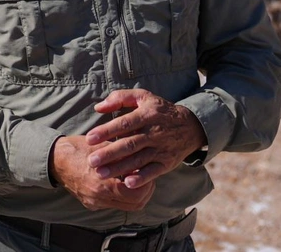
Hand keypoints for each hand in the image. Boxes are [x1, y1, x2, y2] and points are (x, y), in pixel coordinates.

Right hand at [48, 134, 155, 211]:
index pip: (135, 194)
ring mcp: (94, 203)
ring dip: (134, 194)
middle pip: (134, 204)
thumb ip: (121, 154)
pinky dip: (122, 195)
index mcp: (101, 184)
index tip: (146, 171)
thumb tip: (141, 156)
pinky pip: (113, 203)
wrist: (53, 159)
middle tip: (145, 176)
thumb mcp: (100, 146)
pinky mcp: (91, 204)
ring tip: (134, 178)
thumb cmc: (76, 148)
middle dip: (144, 191)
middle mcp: (98, 198)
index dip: (146, 184)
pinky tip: (121, 181)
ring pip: (126, 206)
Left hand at [84, 89, 207, 188]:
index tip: (89, 139)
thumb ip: (120, 98)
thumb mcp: (143, 97)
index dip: (106, 131)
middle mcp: (154, 133)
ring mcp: (161, 149)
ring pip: (138, 160)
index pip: (123, 124)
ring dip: (119, 168)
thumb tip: (98, 108)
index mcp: (146, 115)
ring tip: (101, 174)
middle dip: (109, 154)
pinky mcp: (166, 163)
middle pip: (129, 144)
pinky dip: (141, 178)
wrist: (191, 126)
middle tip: (91, 161)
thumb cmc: (159, 110)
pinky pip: (153, 172)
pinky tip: (127, 183)